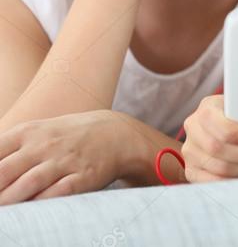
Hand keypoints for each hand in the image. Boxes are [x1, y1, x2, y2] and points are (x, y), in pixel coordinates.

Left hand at [0, 110, 131, 203]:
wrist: (117, 133)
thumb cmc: (68, 137)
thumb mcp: (38, 132)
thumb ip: (9, 149)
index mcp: (29, 132)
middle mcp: (45, 145)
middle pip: (5, 171)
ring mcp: (65, 160)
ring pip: (28, 183)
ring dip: (9, 201)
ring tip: (2, 214)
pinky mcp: (84, 176)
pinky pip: (58, 193)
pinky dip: (41, 203)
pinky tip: (30, 211)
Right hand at [181, 95, 237, 181]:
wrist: (217, 130)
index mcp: (206, 109)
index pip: (212, 121)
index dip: (230, 131)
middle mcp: (193, 130)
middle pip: (217, 148)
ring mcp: (191, 153)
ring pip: (219, 168)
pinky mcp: (193, 171)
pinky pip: (213, 183)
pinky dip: (237, 182)